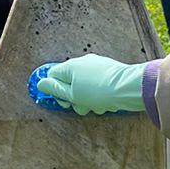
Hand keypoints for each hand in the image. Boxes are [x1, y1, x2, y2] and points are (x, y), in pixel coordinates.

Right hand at [30, 53, 147, 114]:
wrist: (127, 88)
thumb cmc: (99, 92)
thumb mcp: (72, 95)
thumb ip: (56, 90)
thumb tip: (41, 84)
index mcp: (71, 66)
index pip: (53, 75)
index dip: (56, 91)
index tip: (64, 101)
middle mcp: (83, 62)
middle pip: (71, 81)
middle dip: (75, 97)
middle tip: (81, 106)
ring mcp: (97, 64)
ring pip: (85, 84)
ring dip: (88, 98)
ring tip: (97, 106)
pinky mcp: (109, 70)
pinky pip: (98, 83)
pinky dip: (99, 94)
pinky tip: (106, 102)